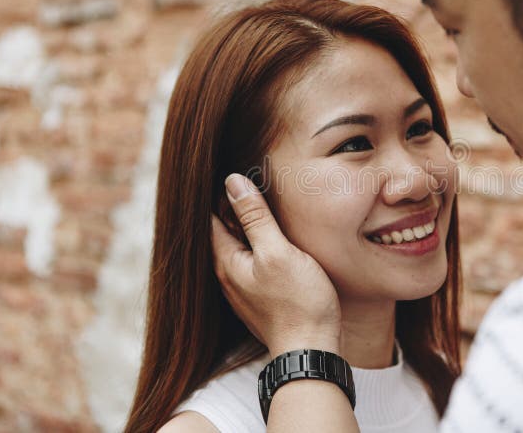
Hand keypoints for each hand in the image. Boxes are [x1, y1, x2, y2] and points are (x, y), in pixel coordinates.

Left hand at [212, 174, 341, 357]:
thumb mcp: (277, 251)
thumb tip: (232, 182)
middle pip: (224, 234)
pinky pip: (251, 265)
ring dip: (246, 229)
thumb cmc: (298, 300)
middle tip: (248, 184)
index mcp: (227, 262)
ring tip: (262, 208)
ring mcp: (243, 291)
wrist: (310, 349)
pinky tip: (273, 243)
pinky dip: (257, 247)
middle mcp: (228, 277)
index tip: (230, 173)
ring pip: (238, 250)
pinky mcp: (260, 300)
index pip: (212, 218)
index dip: (220, 195)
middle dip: (233, 210)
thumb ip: (255, 217)